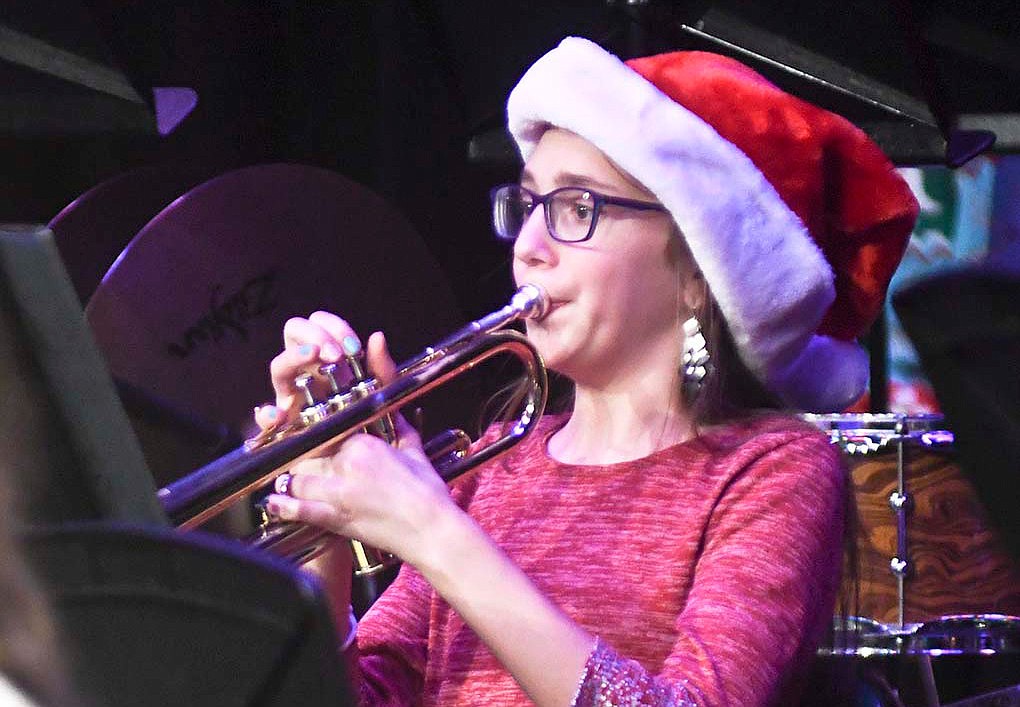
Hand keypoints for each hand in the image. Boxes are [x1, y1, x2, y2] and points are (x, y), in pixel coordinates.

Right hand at [254, 311, 396, 430]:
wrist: (369, 472)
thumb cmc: (374, 430)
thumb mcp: (384, 398)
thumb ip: (383, 370)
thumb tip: (376, 337)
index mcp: (330, 361)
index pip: (320, 325)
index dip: (333, 327)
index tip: (353, 347)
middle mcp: (308, 374)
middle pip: (294, 333)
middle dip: (314, 334)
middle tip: (336, 354)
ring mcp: (293, 398)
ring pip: (279, 365)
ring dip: (295, 356)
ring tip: (315, 357)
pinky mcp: (285, 428)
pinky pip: (266, 417)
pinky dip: (267, 413)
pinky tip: (279, 414)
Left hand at [265, 412, 454, 564]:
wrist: (431, 530)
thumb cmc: (428, 494)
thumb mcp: (416, 454)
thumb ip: (403, 431)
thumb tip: (398, 415)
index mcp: (365, 444)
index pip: (330, 433)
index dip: (321, 438)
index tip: (317, 441)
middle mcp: (346, 464)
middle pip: (309, 457)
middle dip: (304, 460)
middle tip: (300, 464)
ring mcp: (338, 493)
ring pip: (299, 480)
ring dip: (291, 482)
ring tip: (286, 483)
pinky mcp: (336, 518)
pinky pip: (302, 510)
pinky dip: (284, 507)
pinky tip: (273, 503)